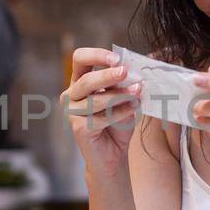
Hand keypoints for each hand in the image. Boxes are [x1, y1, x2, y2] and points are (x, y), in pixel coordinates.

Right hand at [61, 47, 142, 177]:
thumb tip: (131, 72)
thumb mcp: (122, 98)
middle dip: (108, 75)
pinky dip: (120, 112)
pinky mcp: (78, 128)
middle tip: (126, 71)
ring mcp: (72, 112)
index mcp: (80, 81)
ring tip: (137, 91)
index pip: (80, 59)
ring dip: (119, 95)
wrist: (113, 155)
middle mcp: (71, 95)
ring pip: (96, 99)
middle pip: (86, 79)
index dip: (96, 55)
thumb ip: (123, 84)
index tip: (117, 58)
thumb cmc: (117, 124)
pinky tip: (133, 108)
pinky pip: (101, 117)